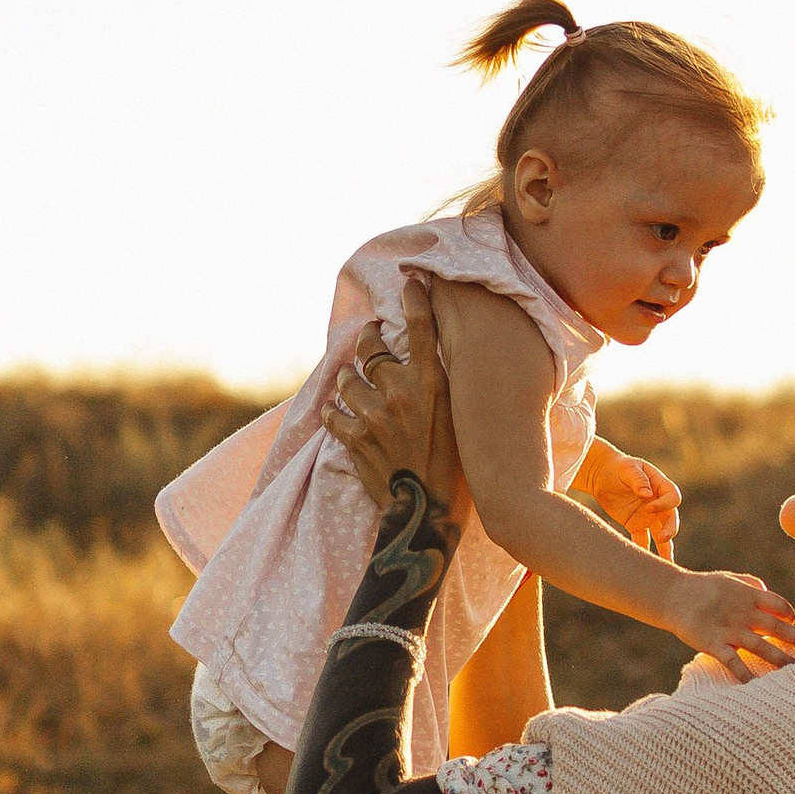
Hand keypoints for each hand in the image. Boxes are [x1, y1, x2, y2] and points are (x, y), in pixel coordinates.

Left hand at [323, 278, 471, 529]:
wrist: (429, 511)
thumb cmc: (456, 467)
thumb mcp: (462, 418)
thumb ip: (445, 388)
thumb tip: (435, 363)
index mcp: (433, 384)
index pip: (422, 328)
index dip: (415, 300)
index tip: (410, 281)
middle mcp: (400, 393)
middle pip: (371, 349)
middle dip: (368, 340)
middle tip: (370, 337)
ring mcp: (373, 416)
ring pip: (347, 380)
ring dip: (348, 378)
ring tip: (351, 379)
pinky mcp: (354, 439)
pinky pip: (332, 415)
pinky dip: (332, 412)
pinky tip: (334, 412)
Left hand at [584, 444, 680, 556]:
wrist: (602, 474)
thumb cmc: (618, 467)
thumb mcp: (628, 468)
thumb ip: (638, 479)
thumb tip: (647, 494)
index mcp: (660, 486)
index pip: (672, 498)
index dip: (664, 504)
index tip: (648, 506)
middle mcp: (658, 503)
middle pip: (671, 519)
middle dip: (670, 530)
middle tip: (662, 538)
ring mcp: (648, 516)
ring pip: (661, 534)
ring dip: (664, 548)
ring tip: (667, 564)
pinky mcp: (636, 525)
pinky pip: (643, 540)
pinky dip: (643, 550)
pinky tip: (643, 563)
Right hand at [664, 565, 794, 673]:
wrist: (673, 595)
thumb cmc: (703, 587)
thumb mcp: (729, 579)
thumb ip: (751, 584)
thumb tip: (768, 592)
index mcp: (748, 595)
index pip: (779, 604)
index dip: (789, 613)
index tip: (793, 621)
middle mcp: (743, 613)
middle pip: (776, 627)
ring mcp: (729, 629)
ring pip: (760, 646)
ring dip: (778, 659)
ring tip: (794, 669)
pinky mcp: (714, 644)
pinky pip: (733, 662)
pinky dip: (745, 674)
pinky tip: (756, 685)